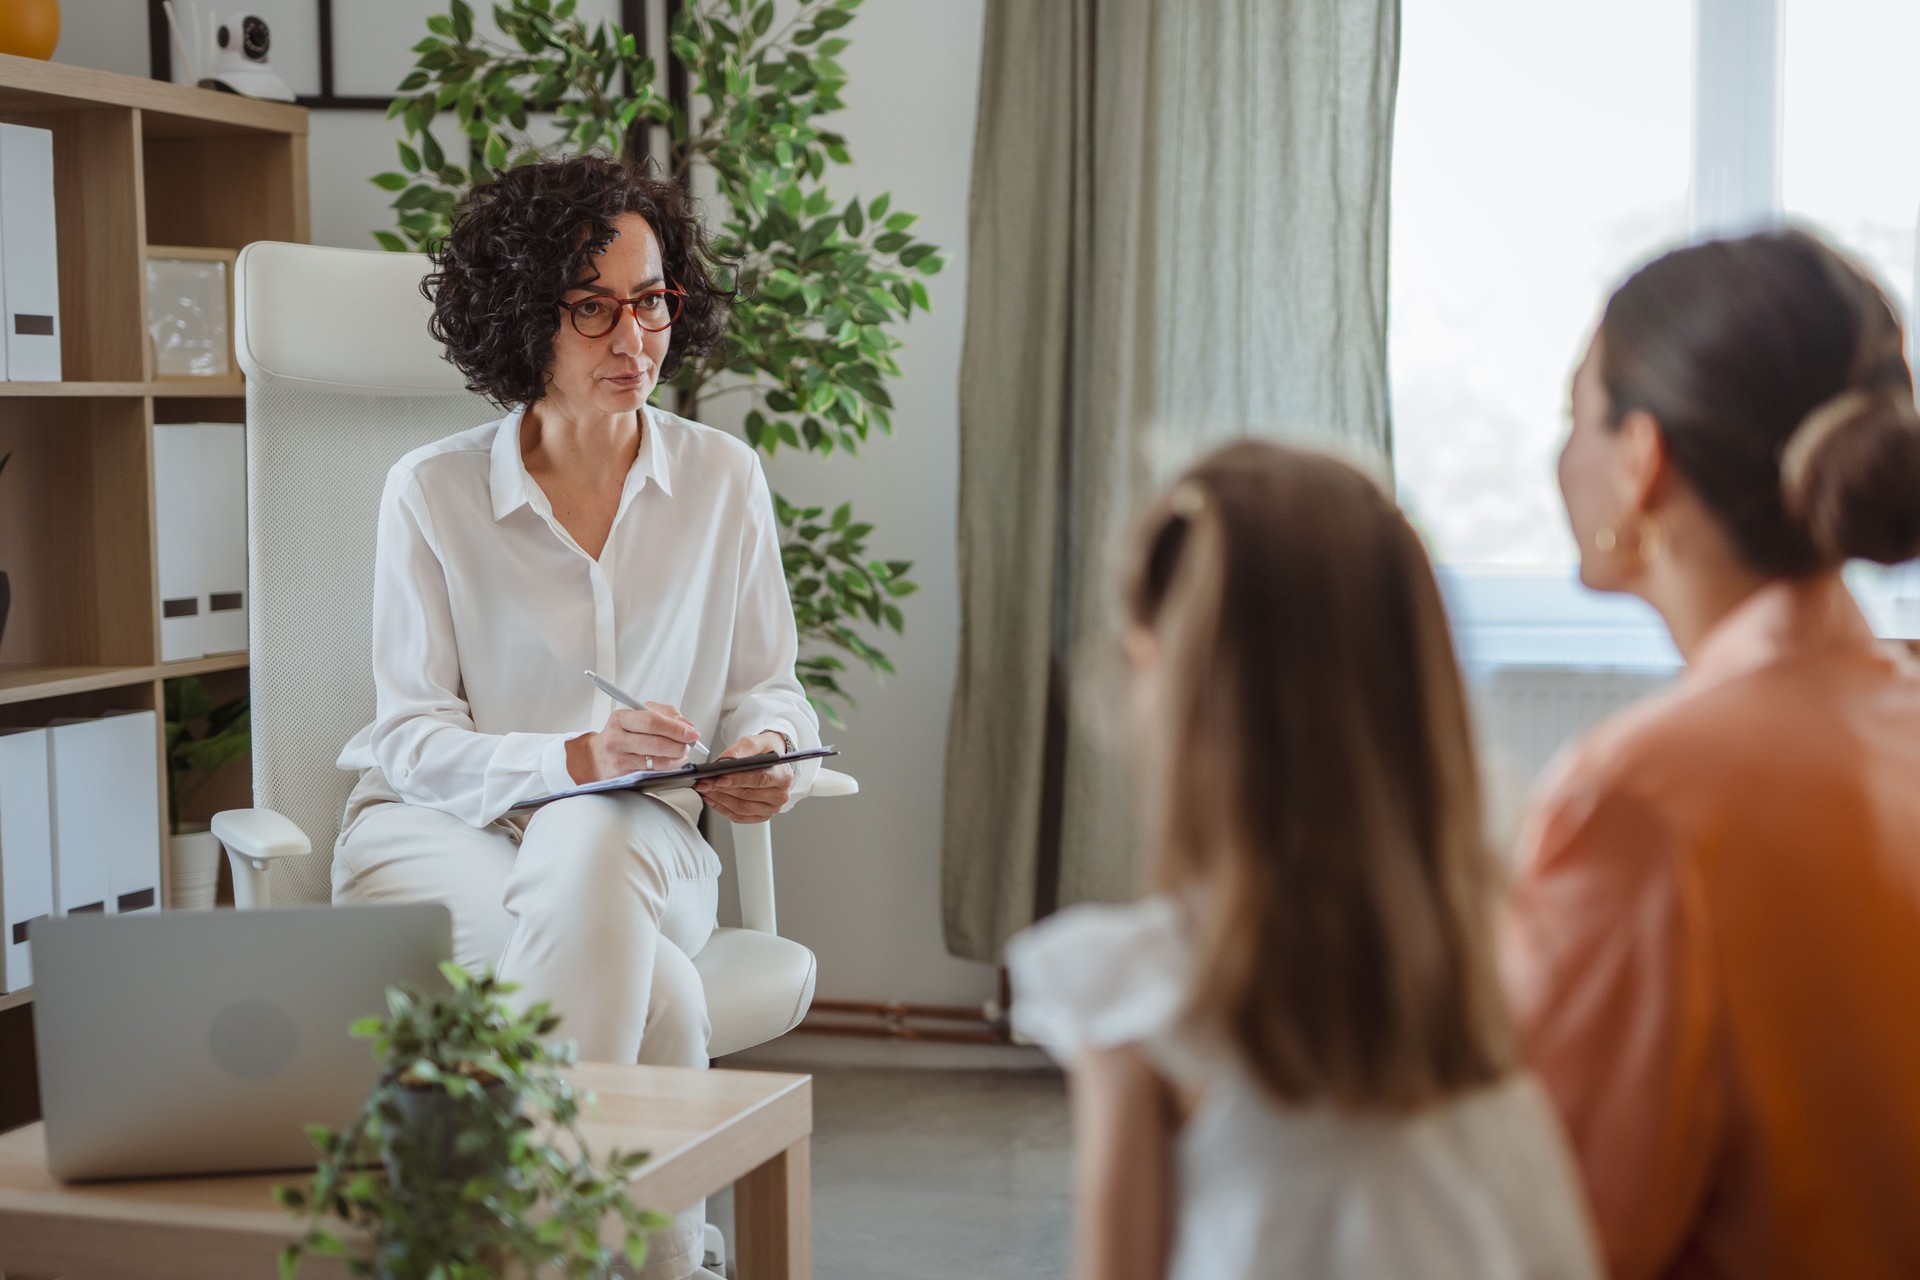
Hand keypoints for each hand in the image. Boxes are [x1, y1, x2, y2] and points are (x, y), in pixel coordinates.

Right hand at [566, 702, 697, 783]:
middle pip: (656, 743)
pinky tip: (671, 763)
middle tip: (689, 743)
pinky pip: (653, 773)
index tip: (691, 732)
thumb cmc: (619, 735)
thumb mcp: (635, 716)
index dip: (675, 727)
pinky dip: (668, 769)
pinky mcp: (623, 776)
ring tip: (682, 753)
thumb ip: (663, 714)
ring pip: (657, 761)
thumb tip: (687, 724)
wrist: (595, 758)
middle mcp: (617, 739)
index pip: (652, 721)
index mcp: (621, 718)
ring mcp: (619, 759)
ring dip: (677, 758)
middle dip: (680, 744)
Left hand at [695, 731, 793, 823]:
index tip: (719, 778)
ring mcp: (771, 808)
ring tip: (705, 789)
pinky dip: (722, 808)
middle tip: (704, 782)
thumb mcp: (753, 742)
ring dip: (720, 799)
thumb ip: (739, 751)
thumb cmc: (764, 751)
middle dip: (722, 789)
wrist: (769, 759)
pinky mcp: (761, 816)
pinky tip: (712, 798)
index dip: (738, 780)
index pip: (760, 779)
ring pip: (741, 808)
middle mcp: (780, 795)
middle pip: (748, 795)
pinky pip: (739, 816)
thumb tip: (722, 764)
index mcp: (783, 775)